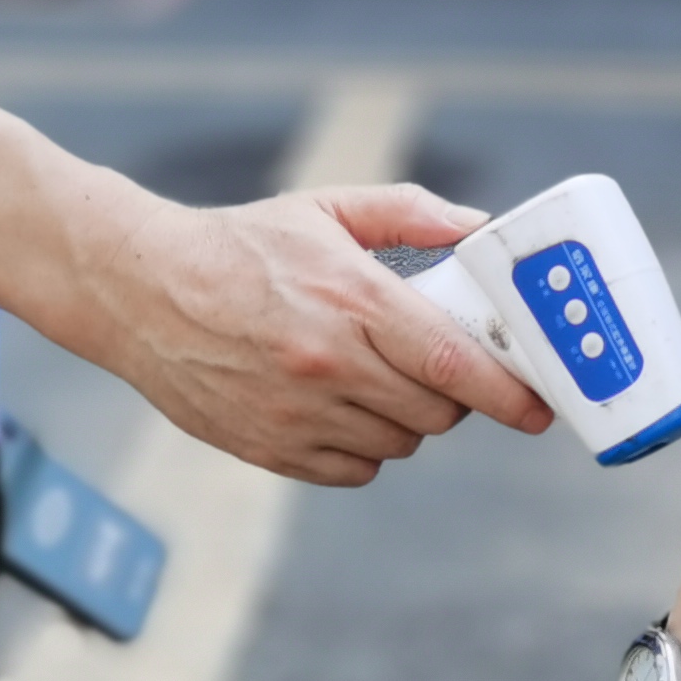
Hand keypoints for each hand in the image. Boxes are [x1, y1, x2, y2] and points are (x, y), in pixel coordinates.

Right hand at [91, 181, 554, 482]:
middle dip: (453, 398)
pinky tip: (343, 408)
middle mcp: (328, 362)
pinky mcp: (267, 447)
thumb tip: (478, 229)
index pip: (450, 361)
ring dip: (406, 421)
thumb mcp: (328, 210)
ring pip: (397, 444)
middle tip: (438, 370)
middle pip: (434, 412)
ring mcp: (295, 412)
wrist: (141, 289)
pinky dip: (362, 449)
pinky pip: (351, 471)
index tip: (539, 407)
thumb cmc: (242, 245)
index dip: (506, 392)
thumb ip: (410, 214)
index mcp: (352, 299)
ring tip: (378, 381)